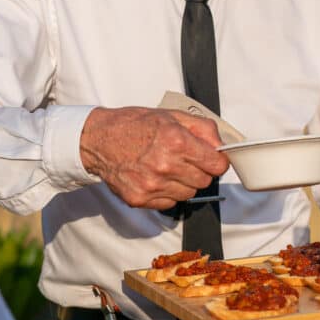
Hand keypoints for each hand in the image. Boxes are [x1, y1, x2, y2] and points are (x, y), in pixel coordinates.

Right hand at [79, 107, 229, 210]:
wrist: (98, 140)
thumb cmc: (134, 125)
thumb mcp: (172, 116)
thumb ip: (202, 128)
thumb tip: (221, 145)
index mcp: (176, 141)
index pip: (216, 165)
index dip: (218, 161)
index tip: (213, 159)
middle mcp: (165, 166)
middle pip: (204, 181)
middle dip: (200, 170)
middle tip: (186, 159)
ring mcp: (152, 186)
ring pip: (188, 194)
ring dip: (184, 183)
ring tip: (168, 167)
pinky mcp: (140, 199)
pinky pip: (169, 203)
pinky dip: (167, 193)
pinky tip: (155, 177)